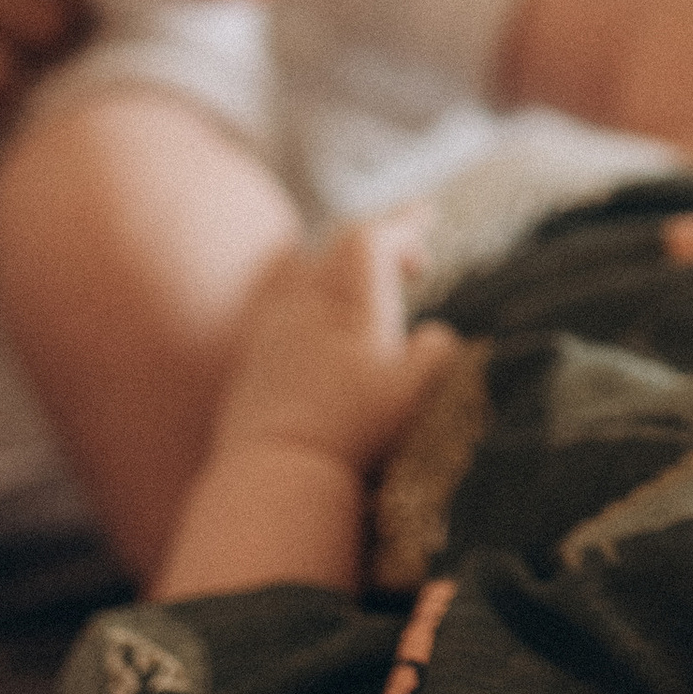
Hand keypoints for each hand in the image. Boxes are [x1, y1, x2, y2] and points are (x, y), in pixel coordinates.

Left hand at [204, 217, 459, 482]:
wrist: (278, 469)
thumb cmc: (354, 431)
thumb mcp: (417, 393)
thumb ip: (438, 352)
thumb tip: (435, 335)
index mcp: (351, 302)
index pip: (373, 237)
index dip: (403, 224)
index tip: (430, 224)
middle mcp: (309, 303)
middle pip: (340, 246)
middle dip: (381, 241)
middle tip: (413, 256)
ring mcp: (275, 328)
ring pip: (308, 272)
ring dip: (343, 268)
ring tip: (368, 283)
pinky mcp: (254, 357)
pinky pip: (279, 302)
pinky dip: (307, 294)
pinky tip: (317, 317)